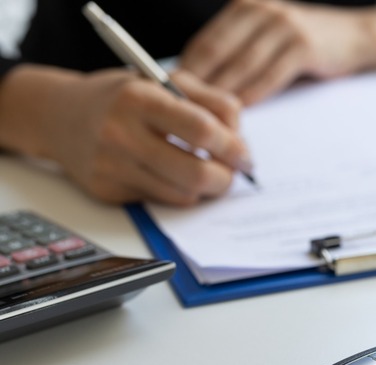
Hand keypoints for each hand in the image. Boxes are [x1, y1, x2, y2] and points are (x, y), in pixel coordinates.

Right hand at [0, 66, 250, 204]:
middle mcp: (121, 134)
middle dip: (225, 178)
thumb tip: (240, 140)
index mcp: (140, 99)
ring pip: (182, 195)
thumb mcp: (166, 81)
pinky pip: (161, 201)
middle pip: (195, 173)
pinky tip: (175, 175)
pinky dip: (179, 192)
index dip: (233, 146)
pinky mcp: (107, 192)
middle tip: (234, 172)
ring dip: (206, 189)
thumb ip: (212, 102)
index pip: (201, 130)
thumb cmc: (124, 96)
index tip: (244, 155)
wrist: (59, 116)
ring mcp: (111, 167)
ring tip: (208, 173)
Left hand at [180, 0, 375, 103]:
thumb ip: (236, 52)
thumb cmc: (303, 43)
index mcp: (243, 8)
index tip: (168, 99)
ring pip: (242, 66)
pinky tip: (242, 112)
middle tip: (182, 115)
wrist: (355, 35)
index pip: (204, 42)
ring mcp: (283, 26)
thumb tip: (196, 87)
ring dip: (223, 95)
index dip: (184, 71)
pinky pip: (270, 74)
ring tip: (208, 120)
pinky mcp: (303, 45)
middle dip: (198, 86)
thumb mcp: (266, 37)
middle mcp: (260, 11)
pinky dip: (253, 94)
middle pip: (217, 52)